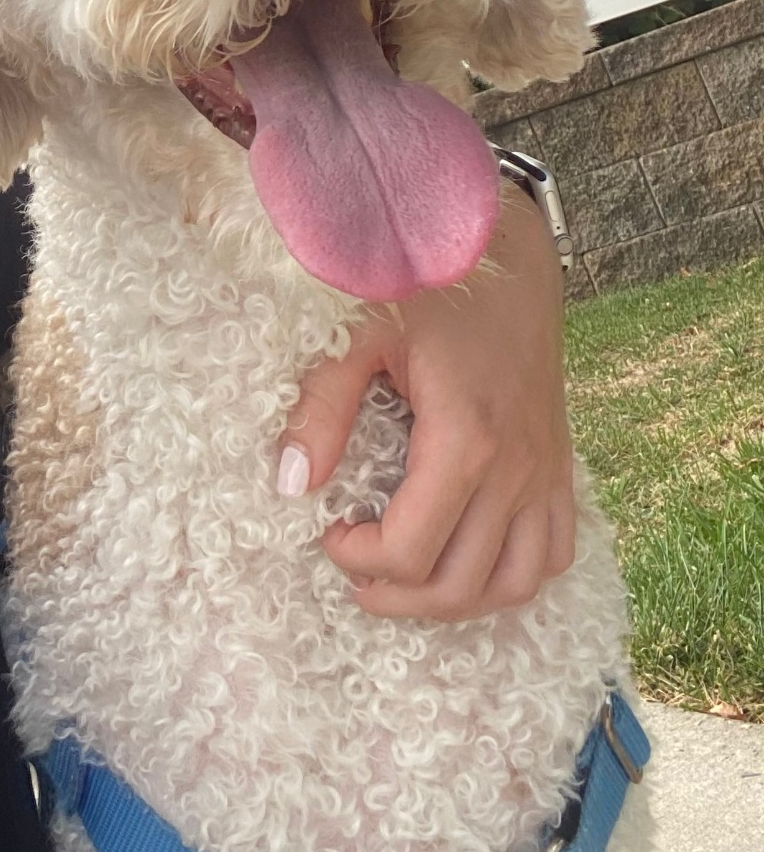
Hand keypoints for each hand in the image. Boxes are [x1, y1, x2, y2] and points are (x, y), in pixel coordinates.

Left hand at [278, 186, 574, 619]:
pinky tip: (468, 556)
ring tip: (407, 579)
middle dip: (398, 597)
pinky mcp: (560, 464)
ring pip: (515, 583)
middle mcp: (516, 468)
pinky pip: (554, 551)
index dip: (358, 559)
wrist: (508, 251)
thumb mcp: (359, 334)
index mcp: (465, 439)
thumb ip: (323, 409)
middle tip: (355, 569)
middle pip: (460, 584)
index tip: (328, 531)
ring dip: (457, 600)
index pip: (410, 550)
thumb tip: (291, 484)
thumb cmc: (430, 284)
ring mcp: (546, 471)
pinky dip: (513, 575)